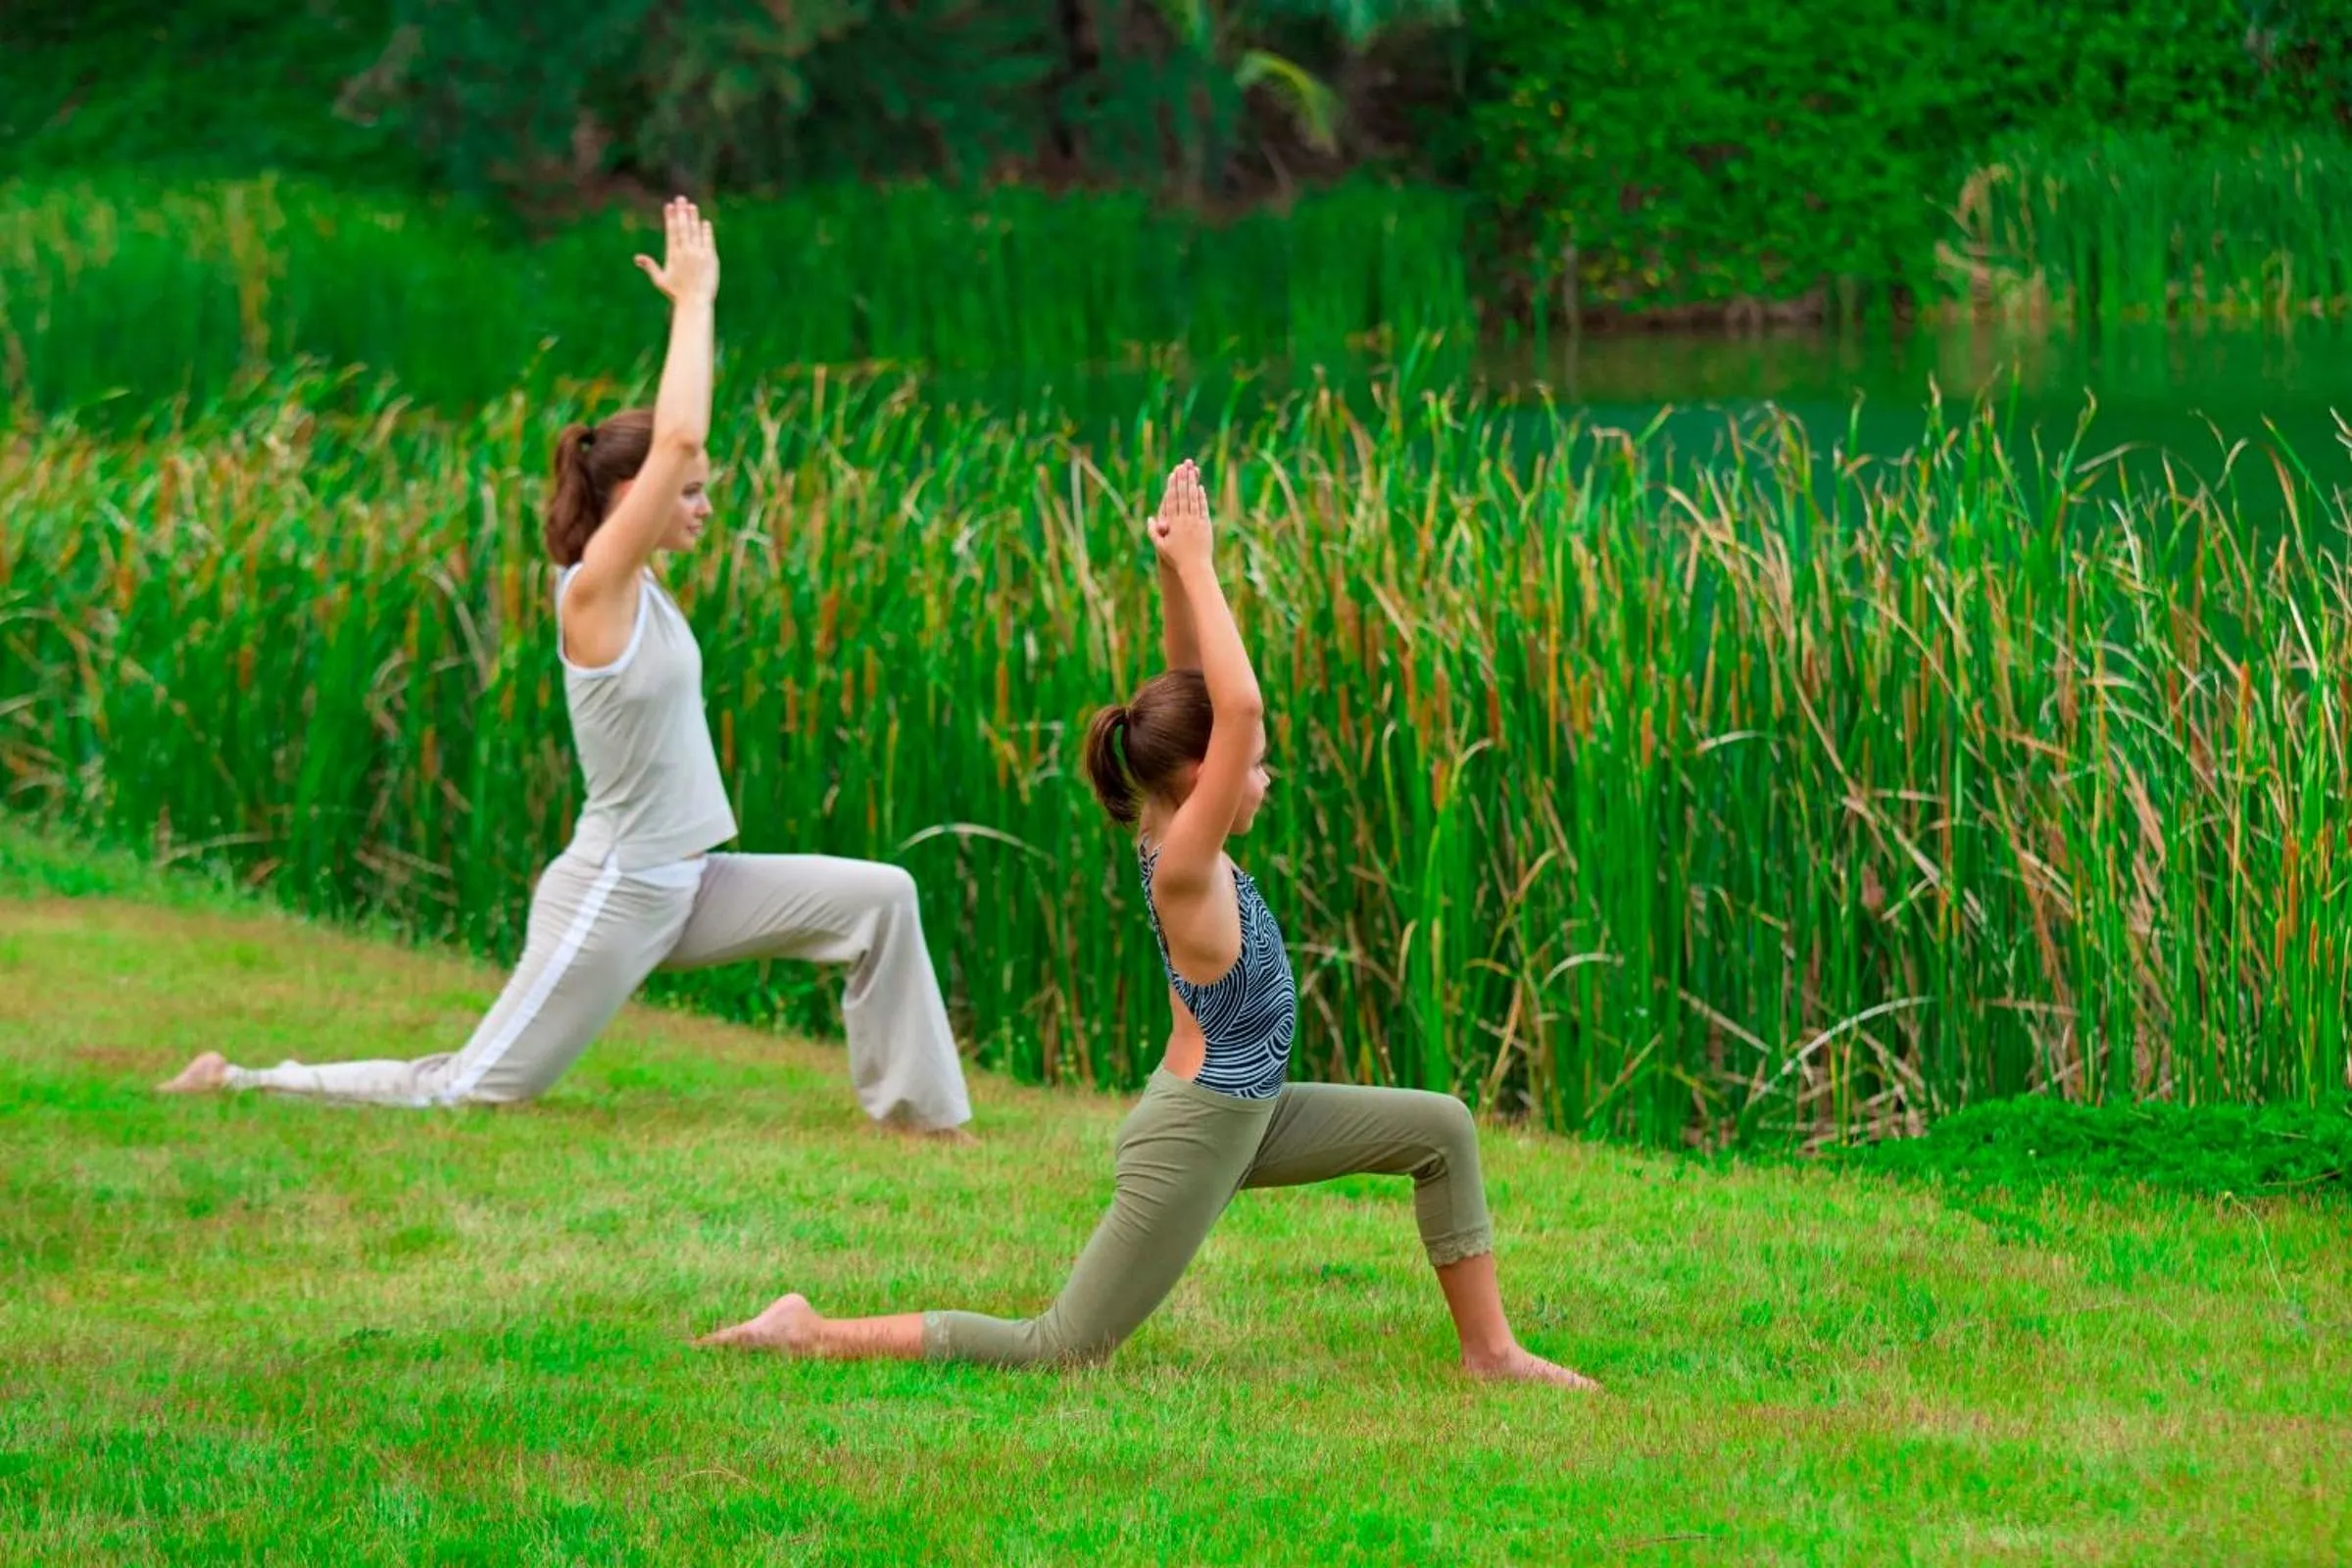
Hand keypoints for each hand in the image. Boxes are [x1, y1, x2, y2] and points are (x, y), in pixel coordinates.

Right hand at [634, 196, 718, 303]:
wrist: (695, 302)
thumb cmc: (677, 294)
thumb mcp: (660, 280)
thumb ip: (650, 266)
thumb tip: (636, 257)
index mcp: (673, 255)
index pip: (671, 231)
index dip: (670, 217)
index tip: (669, 206)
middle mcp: (685, 252)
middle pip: (683, 227)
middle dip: (681, 212)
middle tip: (680, 198)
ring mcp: (698, 254)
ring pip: (696, 232)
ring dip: (694, 218)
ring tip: (692, 206)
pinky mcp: (710, 258)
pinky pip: (708, 241)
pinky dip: (706, 231)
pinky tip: (705, 222)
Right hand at [1148, 459, 1212, 573]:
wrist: (1195, 568)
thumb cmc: (1176, 559)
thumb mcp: (1161, 546)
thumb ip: (1154, 532)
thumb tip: (1150, 519)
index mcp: (1173, 524)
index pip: (1172, 501)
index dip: (1172, 486)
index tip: (1173, 475)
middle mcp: (1185, 520)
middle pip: (1183, 496)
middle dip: (1183, 480)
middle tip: (1183, 467)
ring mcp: (1196, 522)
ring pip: (1193, 499)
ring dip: (1192, 485)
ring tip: (1192, 473)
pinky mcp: (1205, 525)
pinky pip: (1202, 508)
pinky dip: (1201, 498)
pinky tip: (1200, 488)